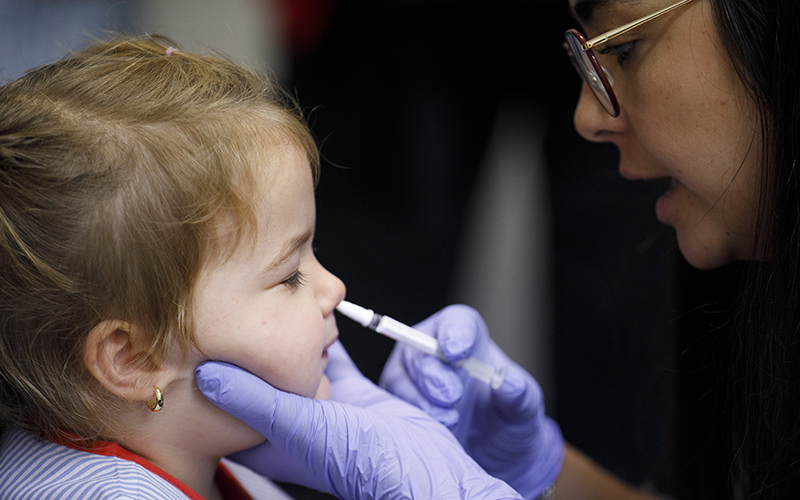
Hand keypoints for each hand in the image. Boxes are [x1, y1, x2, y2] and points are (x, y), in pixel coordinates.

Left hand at [195, 341, 521, 499]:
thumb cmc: (358, 459)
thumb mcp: (297, 425)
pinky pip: (330, 354)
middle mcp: (288, 422)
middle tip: (238, 309)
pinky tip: (322, 314)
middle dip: (251, 344)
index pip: (225, 401)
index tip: (204, 337)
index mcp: (264, 439)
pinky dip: (326, 336)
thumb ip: (254, 399)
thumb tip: (208, 374)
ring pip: (293, 360)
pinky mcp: (349, 391)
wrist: (420, 465)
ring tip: (276, 304)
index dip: (214, 371)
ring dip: (289, 335)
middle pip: (258, 374)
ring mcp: (319, 405)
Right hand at [379, 305, 563, 499]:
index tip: (455, 352)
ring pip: (400, 378)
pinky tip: (432, 431)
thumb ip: (519, 394)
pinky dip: (410, 417)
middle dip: (432, 373)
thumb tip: (507, 380)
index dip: (453, 333)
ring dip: (421, 400)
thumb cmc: (507, 420)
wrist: (492, 454)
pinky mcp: (397, 402)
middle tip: (451, 396)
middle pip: (419, 348)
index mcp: (466, 336)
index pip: (455, 323)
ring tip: (450, 420)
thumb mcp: (524, 408)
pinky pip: (392, 405)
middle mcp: (432, 349)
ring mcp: (410, 376)